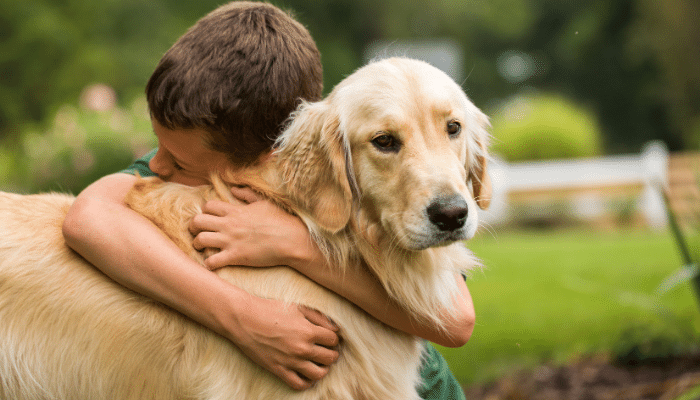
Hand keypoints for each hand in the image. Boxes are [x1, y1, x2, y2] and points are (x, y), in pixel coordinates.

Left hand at [189, 187, 321, 269]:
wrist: (292, 239)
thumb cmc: (281, 220)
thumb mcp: (264, 202)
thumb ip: (247, 194)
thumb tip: (234, 188)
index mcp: (235, 210)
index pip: (208, 206)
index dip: (205, 211)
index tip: (209, 218)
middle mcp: (229, 224)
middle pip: (197, 221)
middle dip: (193, 227)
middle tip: (197, 232)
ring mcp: (230, 241)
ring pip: (199, 240)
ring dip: (197, 245)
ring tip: (201, 248)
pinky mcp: (235, 256)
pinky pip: (212, 261)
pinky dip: (208, 263)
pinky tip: (213, 263)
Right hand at [225, 295, 340, 389]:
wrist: (244, 319)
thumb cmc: (270, 309)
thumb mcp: (297, 307)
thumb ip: (319, 317)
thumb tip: (335, 329)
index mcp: (308, 331)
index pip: (333, 340)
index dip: (333, 338)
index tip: (328, 337)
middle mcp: (302, 348)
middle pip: (330, 358)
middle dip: (331, 353)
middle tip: (326, 349)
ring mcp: (290, 361)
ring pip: (319, 374)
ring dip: (323, 369)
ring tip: (319, 363)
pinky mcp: (278, 370)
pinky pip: (299, 384)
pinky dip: (307, 382)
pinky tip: (307, 374)